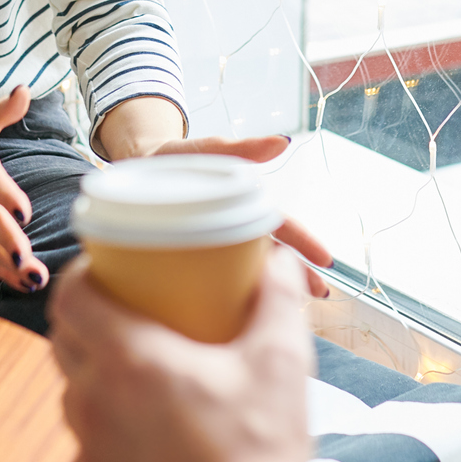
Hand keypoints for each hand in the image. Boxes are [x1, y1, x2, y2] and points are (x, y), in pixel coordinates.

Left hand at [51, 246, 319, 461]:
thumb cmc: (260, 454)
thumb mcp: (281, 363)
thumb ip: (278, 299)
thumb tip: (279, 260)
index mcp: (128, 359)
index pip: (71, 295)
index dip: (84, 272)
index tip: (109, 266)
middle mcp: (92, 400)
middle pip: (65, 339)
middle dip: (91, 318)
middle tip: (134, 312)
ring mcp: (88, 450)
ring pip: (74, 391)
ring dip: (99, 374)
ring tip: (147, 374)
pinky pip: (88, 443)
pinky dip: (109, 428)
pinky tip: (149, 432)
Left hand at [97, 99, 335, 295]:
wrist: (135, 168)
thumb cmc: (174, 158)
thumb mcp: (206, 151)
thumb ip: (241, 148)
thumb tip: (283, 141)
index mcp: (243, 205)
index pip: (281, 226)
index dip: (303, 243)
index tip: (325, 260)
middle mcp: (235, 227)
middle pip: (272, 256)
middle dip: (296, 276)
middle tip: (317, 295)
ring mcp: (216, 245)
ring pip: (250, 272)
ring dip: (269, 292)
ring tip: (284, 316)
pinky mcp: (195, 260)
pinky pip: (220, 281)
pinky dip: (235, 298)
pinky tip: (237, 319)